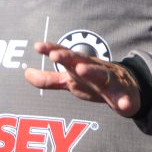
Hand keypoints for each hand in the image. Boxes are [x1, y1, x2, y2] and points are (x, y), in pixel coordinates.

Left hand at [24, 41, 141, 116]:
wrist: (126, 86)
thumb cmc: (92, 81)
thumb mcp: (69, 80)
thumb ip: (48, 79)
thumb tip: (26, 74)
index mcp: (79, 65)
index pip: (64, 56)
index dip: (51, 50)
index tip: (38, 46)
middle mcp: (93, 69)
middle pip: (79, 60)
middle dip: (67, 57)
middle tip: (55, 55)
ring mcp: (109, 81)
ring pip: (101, 75)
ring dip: (91, 71)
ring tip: (80, 69)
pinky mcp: (123, 95)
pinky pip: (124, 99)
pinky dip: (124, 101)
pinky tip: (123, 105)